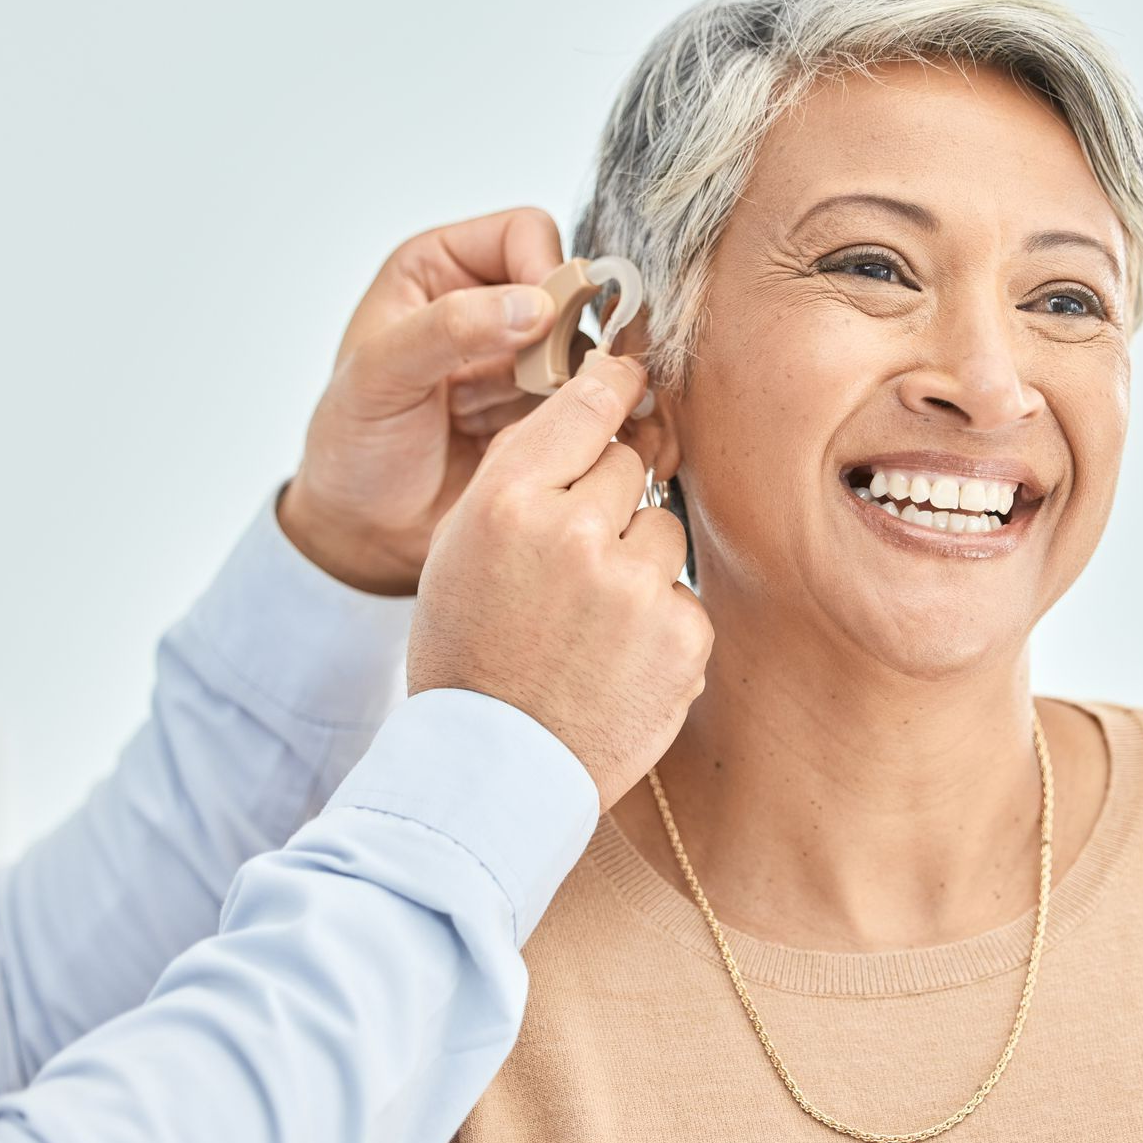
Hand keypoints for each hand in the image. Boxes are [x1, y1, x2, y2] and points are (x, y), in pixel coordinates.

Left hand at [279, 208, 564, 594]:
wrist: (365, 532)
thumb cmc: (351, 448)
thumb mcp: (379, 377)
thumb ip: (448, 329)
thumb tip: (534, 305)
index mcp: (441, 271)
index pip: (526, 234)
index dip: (546, 271)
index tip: (544, 324)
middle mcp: (489, 308)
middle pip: (572, 293)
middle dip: (570, 337)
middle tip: (548, 385)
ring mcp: (523, 363)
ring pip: (591, 350)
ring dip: (583, 386)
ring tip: (550, 424)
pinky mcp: (548, 415)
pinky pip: (597, 402)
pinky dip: (598, 421)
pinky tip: (574, 446)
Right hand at [408, 353, 711, 807]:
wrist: (494, 767)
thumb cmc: (471, 655)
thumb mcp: (460, 550)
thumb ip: (519, 478)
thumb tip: (588, 411)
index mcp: (506, 501)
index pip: (584, 408)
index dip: (613, 386)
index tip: (631, 376)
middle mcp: (572, 531)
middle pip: (628, 467)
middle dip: (611, 504)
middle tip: (575, 565)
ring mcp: (633, 584)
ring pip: (663, 531)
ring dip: (639, 565)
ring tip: (591, 625)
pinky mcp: (680, 633)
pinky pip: (683, 596)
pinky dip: (661, 624)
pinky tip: (617, 661)